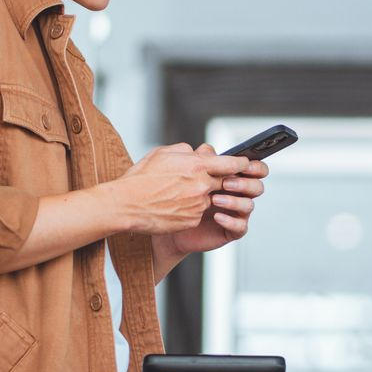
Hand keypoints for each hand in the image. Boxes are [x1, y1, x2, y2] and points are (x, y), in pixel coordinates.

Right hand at [116, 142, 250, 234]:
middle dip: (218, 180)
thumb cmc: (141, 177)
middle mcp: (202, 185)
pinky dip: (189, 209)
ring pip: (209, 198)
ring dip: (200, 196)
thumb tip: (197, 152)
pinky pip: (198, 213)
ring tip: (177, 194)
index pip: (232, 163)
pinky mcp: (192, 220)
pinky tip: (172, 206)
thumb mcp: (162, 153)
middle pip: (223, 182)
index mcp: (197, 165)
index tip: (246, 164)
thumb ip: (186, 151)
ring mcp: (198, 205)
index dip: (241, 164)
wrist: (126, 205)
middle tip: (205, 180)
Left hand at [166, 144, 268, 256]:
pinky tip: (217, 217)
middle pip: (257, 187)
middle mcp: (239, 194)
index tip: (244, 165)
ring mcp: (237, 212)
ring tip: (215, 199)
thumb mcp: (193, 176)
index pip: (255, 169)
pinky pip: (240, 226)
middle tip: (226, 183)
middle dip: (244, 184)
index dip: (254, 166)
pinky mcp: (232, 230)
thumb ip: (203, 161)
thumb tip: (209, 151)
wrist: (174, 221)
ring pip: (249, 205)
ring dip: (234, 201)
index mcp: (234, 178)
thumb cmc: (184, 196)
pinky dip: (230, 221)